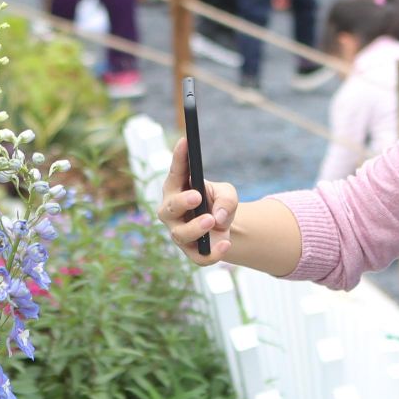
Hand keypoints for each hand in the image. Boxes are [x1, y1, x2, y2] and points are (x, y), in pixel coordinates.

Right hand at [159, 137, 237, 264]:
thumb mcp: (228, 193)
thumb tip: (217, 216)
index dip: (179, 157)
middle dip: (182, 202)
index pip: (176, 172)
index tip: (185, 141)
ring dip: (196, 228)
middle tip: (196, 197)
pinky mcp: (191, 252)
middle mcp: (172, 212)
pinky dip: (212, 253)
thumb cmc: (218, 203)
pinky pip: (198, 257)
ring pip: (181, 235)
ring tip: (211, 221)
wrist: (224, 228)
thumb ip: (226, 199)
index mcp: (177, 189)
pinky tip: (226, 243)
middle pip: (170, 208)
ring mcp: (179, 233)